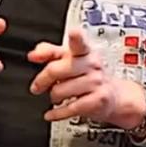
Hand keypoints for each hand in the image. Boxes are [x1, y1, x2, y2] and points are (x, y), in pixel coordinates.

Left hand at [28, 28, 145, 126]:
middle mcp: (91, 65)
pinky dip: (57, 113)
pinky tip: (51, 113)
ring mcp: (96, 82)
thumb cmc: (86, 74)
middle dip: (41, 80)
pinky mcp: (98, 100)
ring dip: (53, 96)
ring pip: (59, 91)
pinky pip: (70, 108)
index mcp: (83, 51)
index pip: (80, 43)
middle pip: (55, 70)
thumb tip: (33, 54)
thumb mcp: (68, 58)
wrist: (112, 95)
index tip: (73, 33)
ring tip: (58, 96)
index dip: (76, 38)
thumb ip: (49, 52)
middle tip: (37, 86)